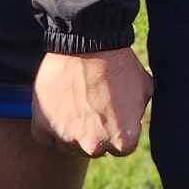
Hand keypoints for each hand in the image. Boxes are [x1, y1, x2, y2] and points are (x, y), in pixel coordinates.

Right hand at [32, 46, 152, 157]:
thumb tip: (135, 119)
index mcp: (123, 141)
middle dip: (95, 130)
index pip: (122, 147)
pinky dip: (49, 125)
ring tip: (75, 100)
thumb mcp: (145, 87)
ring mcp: (67, 138)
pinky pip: (45, 137)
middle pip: (94, 148)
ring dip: (72, 129)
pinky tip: (58, 105)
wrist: (87, 40)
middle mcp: (94, 146)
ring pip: (68, 145)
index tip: (113, 110)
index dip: (118, 127)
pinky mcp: (42, 128)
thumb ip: (139, 112)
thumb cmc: (119, 62)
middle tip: (93, 103)